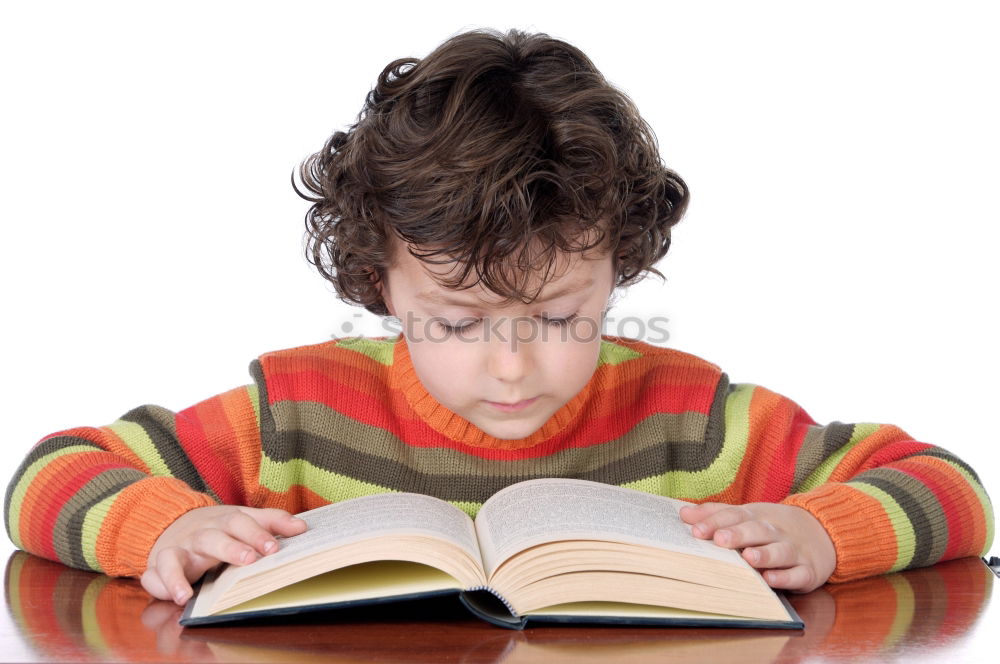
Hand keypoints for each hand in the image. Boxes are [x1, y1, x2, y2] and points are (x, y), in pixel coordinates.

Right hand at [141, 505, 307, 605]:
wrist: (172, 522)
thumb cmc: (218, 527)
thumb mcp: (244, 520)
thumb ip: (272, 522)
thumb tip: (303, 528)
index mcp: (226, 521)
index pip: (244, 522)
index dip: (259, 533)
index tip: (275, 548)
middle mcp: (204, 532)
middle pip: (217, 535)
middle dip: (233, 546)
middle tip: (251, 559)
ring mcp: (181, 546)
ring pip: (183, 552)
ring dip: (185, 571)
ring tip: (195, 591)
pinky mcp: (162, 562)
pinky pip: (157, 572)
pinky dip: (165, 584)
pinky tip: (179, 598)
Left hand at [678, 502, 835, 591]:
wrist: (823, 532)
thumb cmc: (772, 526)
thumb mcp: (747, 516)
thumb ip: (715, 515)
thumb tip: (683, 513)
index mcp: (757, 517)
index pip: (734, 516)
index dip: (715, 522)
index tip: (694, 530)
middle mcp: (775, 531)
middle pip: (757, 530)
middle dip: (738, 535)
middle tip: (719, 540)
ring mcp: (793, 550)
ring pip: (780, 551)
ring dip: (764, 554)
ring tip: (748, 557)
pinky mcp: (808, 571)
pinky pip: (798, 574)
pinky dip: (786, 577)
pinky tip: (771, 580)